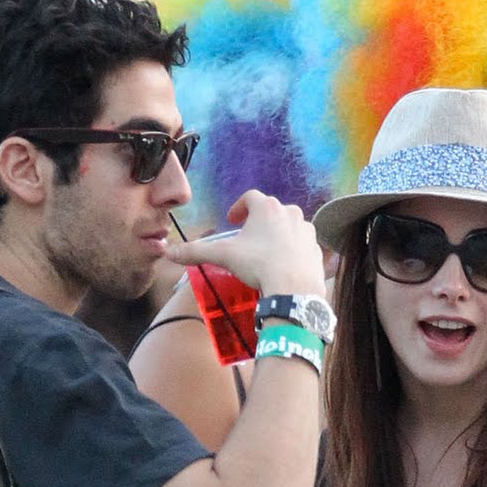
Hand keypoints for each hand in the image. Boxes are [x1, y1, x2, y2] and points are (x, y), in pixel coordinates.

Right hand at [165, 190, 325, 297]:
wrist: (294, 289)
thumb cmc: (258, 265)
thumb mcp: (224, 256)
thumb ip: (196, 252)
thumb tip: (168, 252)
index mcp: (267, 207)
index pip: (250, 197)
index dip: (239, 207)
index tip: (232, 220)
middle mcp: (290, 212)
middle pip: (272, 211)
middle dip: (259, 223)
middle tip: (249, 239)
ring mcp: (307, 231)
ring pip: (290, 227)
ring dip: (278, 236)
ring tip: (267, 254)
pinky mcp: (317, 249)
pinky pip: (303, 246)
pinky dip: (293, 252)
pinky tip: (284, 267)